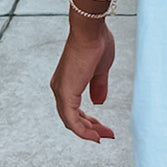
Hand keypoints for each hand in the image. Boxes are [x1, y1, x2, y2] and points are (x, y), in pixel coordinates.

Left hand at [49, 24, 115, 142]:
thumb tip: (98, 102)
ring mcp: (61, 91)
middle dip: (90, 129)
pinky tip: (94, 136)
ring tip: (104, 136)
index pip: (75, 110)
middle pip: (72, 118)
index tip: (102, 128)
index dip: (88, 121)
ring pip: (71, 122)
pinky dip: (82, 130)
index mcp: (67, 82)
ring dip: (88, 132)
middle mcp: (60, 88)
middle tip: (105, 135)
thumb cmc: (96, 43)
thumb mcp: (100, 70)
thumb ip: (98, 87)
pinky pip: (71, 120)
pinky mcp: (66, 93)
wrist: (91, 30)